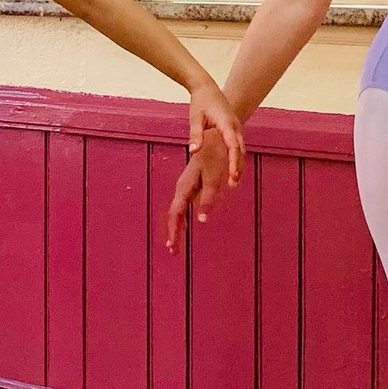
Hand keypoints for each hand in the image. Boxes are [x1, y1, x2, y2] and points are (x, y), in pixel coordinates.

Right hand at [161, 128, 237, 253]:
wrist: (215, 137)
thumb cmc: (215, 157)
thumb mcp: (213, 179)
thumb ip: (208, 199)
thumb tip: (201, 220)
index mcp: (185, 187)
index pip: (176, 214)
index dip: (174, 231)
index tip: (172, 247)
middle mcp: (183, 188)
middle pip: (174, 214)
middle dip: (173, 233)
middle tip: (172, 251)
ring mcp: (187, 187)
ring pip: (178, 211)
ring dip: (177, 227)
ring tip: (176, 243)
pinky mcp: (192, 185)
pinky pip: (184, 206)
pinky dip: (183, 219)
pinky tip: (186, 226)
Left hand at [189, 82, 245, 186]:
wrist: (207, 88)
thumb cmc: (201, 102)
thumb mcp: (195, 117)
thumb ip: (195, 134)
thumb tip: (193, 151)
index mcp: (226, 124)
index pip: (233, 145)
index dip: (233, 161)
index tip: (232, 175)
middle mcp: (235, 127)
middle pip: (240, 150)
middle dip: (238, 167)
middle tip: (233, 184)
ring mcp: (236, 128)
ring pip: (241, 150)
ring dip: (238, 165)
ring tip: (233, 182)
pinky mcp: (234, 130)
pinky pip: (238, 147)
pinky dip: (237, 158)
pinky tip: (232, 170)